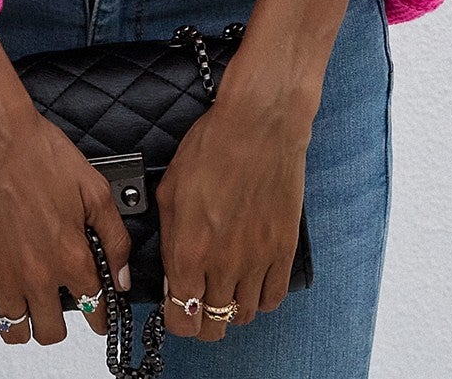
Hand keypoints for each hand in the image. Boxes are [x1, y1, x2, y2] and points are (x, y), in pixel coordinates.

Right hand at [0, 32, 132, 348]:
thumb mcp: (93, 187)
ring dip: (22, 327)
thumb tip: (121, 276)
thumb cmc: (39, 151)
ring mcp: (0, 274)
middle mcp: (36, 274)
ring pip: (13, 330)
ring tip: (25, 313)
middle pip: (51, 330)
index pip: (93, 308)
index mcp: (70, 256)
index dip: (99, 315)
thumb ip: (114, 236)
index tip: (97, 314)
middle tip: (58, 310)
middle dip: (60, 323)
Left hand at [154, 78, 315, 339]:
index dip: (175, 319)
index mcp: (190, 251)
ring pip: (243, 316)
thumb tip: (172, 273)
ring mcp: (257, 260)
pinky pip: (273, 298)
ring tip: (223, 287)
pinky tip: (250, 280)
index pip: (181, 319)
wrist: (259, 125)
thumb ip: (169, 240)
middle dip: (200, 320)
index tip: (174, 306)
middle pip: (213, 326)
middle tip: (197, 300)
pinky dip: (260, 297)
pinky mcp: (283, 250)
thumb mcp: (170, 191)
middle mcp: (225, 264)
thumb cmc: (211, 147)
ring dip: (230, 308)